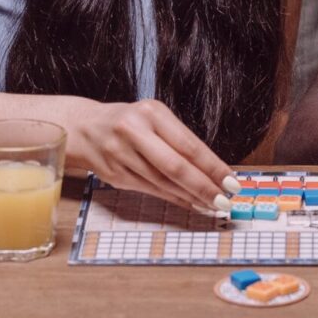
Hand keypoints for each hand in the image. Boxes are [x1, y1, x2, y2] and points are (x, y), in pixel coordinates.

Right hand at [70, 98, 238, 211]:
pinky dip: (172, 198)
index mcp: (151, 113)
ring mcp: (120, 154)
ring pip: (163, 182)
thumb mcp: (153, 118)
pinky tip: (188, 202)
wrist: (85, 128)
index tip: (232, 181)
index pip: (189, 144)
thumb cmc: (128, 122)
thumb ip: (179, 140)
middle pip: (175, 166)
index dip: (213, 167)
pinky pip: (150, 190)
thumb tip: (213, 171)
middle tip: (224, 201)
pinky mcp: (114, 174)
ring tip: (211, 204)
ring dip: (190, 197)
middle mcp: (133, 131)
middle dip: (204, 187)